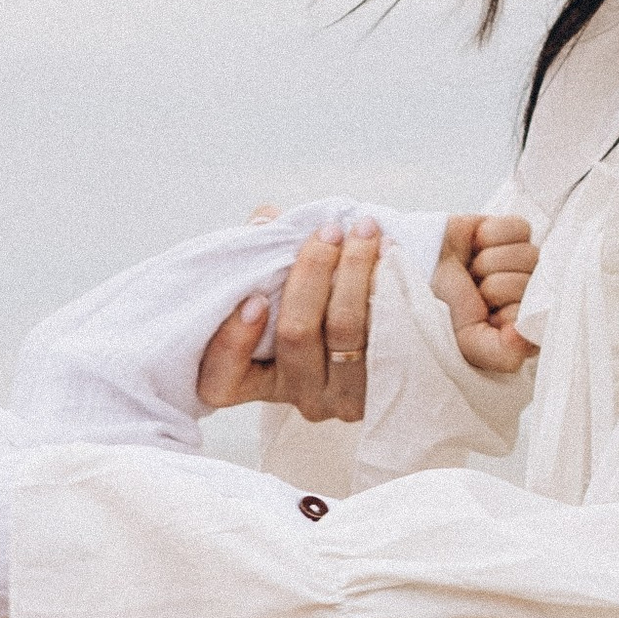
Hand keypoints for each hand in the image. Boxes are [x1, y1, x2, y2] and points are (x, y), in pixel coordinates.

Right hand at [196, 217, 379, 418]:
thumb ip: (263, 255)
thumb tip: (266, 219)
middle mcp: (300, 395)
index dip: (232, 344)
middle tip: (328, 231)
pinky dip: (386, 285)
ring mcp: (344, 397)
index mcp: (258, 380)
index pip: (222, 383)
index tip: (254, 298)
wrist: (396, 348)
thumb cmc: (323, 311)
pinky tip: (390, 253)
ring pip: (344, 330)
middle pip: (296, 334)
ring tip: (365, 230)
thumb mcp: (285, 290)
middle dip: (311, 271)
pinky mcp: (386, 386)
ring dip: (355, 269)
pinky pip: (384, 331)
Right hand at [434, 210, 535, 374]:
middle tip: (472, 289)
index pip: (537, 315)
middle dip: (495, 286)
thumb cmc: (437, 308)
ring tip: (471, 269)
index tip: (482, 315)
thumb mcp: (469, 343)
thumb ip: (503, 353)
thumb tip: (525, 336)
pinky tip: (476, 244)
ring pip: (529, 255)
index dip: (508, 313)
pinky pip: (521, 228)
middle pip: (532, 282)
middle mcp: (523, 293)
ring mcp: (518, 261)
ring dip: (490, 261)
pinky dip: (493, 234)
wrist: (409, 264)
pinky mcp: (508, 232)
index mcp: (519, 323)